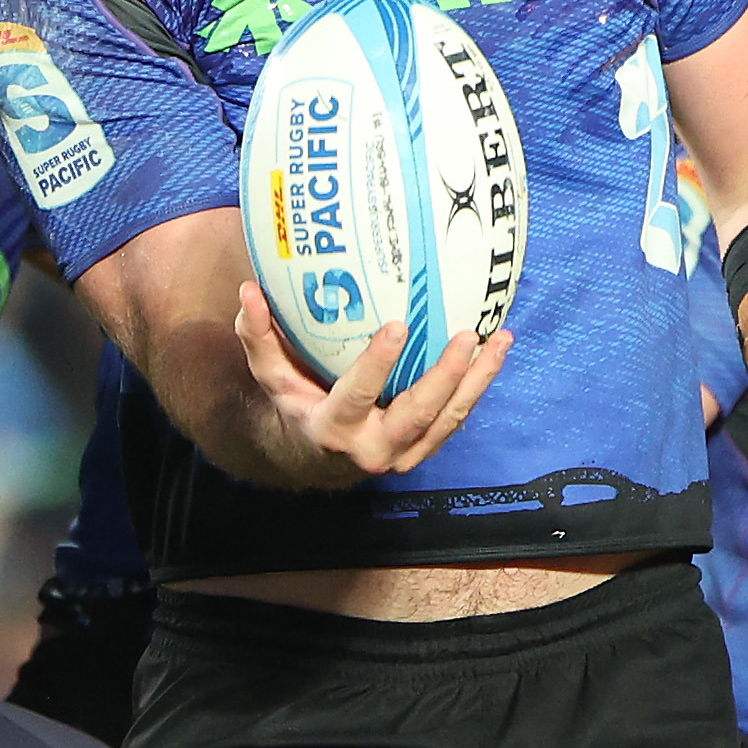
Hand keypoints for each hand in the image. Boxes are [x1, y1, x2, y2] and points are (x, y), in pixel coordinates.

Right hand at [233, 282, 510, 487]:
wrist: (319, 459)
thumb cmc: (296, 403)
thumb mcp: (272, 376)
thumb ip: (258, 335)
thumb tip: (248, 289)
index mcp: (333, 428)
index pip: (358, 396)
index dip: (377, 365)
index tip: (397, 327)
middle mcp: (373, 448)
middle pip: (417, 413)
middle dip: (445, 375)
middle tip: (467, 335)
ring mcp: (405, 453)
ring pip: (448, 419)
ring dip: (477, 380)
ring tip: (500, 340)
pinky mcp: (425, 448)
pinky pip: (457, 418)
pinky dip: (479, 387)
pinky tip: (496, 353)